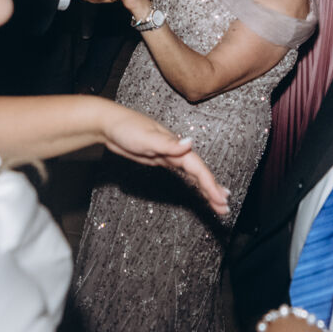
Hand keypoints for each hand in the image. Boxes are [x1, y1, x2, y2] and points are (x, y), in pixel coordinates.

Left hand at [98, 102, 230, 217]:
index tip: (221, 199)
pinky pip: (182, 174)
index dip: (211, 184)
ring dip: (205, 187)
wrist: (108, 124)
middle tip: (224, 208)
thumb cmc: (126, 127)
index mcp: (176, 146)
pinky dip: (192, 182)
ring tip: (217, 201)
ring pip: (192, 174)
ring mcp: (168, 156)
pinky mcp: (160, 160)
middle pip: (199, 173)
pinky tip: (197, 187)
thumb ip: (169, 144)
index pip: (198, 169)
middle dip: (213, 190)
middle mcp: (176, 151)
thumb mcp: (147, 136)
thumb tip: (190, 143)